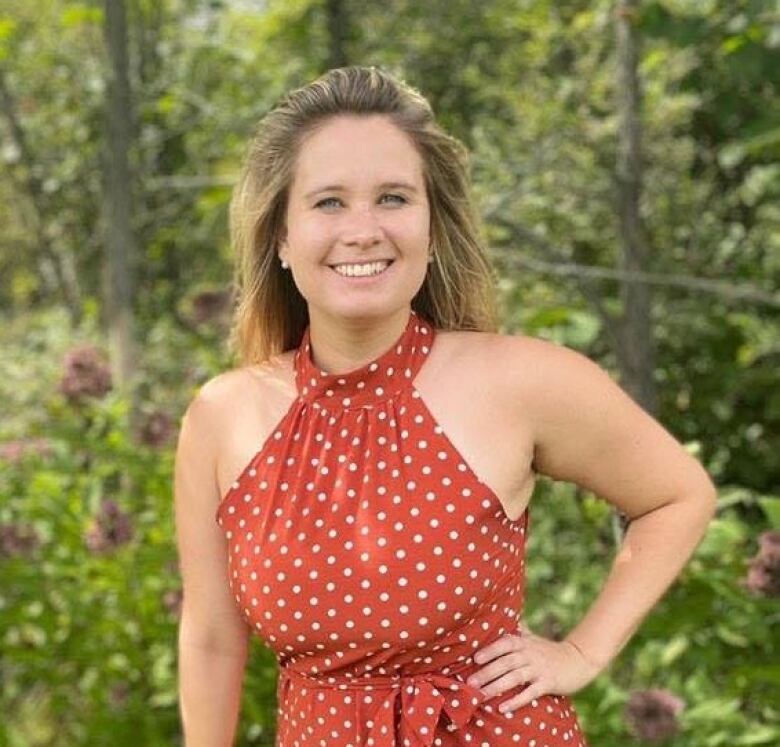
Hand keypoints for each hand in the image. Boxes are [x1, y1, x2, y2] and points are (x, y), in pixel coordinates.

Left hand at [465, 621, 603, 713]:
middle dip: (487, 672)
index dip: (490, 650)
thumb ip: (515, 633)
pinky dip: (516, 700)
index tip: (474, 659)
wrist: (577, 660)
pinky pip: (530, 692)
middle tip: (469, 683)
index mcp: (524, 642)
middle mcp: (530, 653)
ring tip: (481, 695)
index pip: (504, 643)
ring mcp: (539, 668)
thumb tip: (497, 619)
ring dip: (497, 686)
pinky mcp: (548, 683)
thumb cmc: (548, 650)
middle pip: (506, 662)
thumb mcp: (532, 639)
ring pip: (515, 677)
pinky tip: (503, 707)